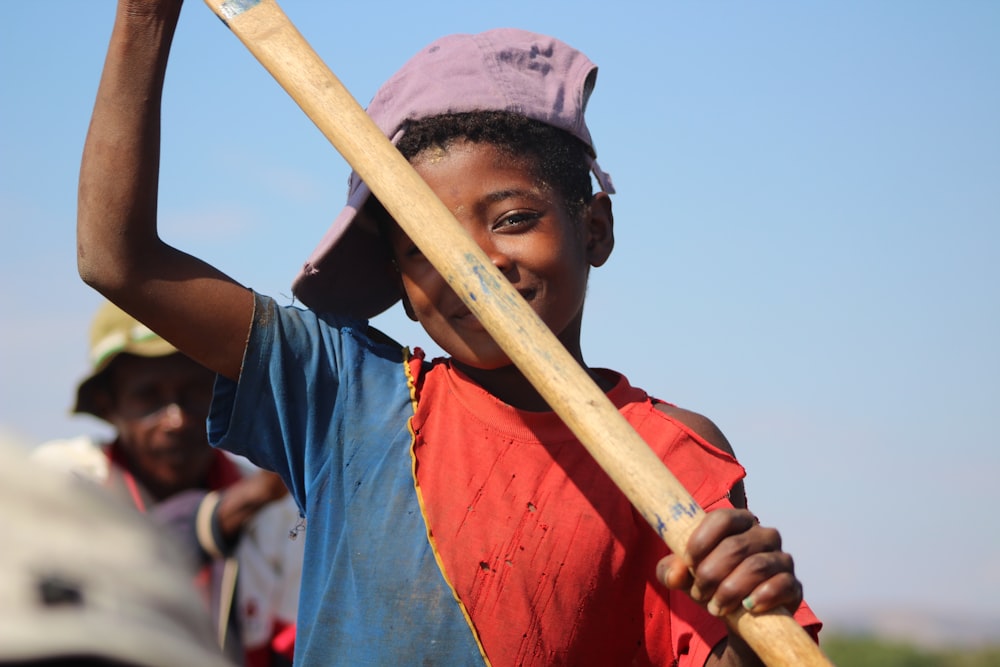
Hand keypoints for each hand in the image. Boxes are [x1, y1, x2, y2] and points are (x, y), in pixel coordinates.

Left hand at [656, 509, 802, 617]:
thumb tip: (674, 573)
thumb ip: (671, 570)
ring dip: (730, 590)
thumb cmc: (710, 584)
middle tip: (699, 593)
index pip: (722, 518)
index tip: (688, 562)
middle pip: (735, 547)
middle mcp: (763, 535)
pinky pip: (782, 584)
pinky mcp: (793, 584)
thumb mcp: (685, 576)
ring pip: (756, 566)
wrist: (738, 617)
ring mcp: (781, 558)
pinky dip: (761, 596)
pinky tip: (747, 608)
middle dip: (711, 574)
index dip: (702, 540)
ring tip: (715, 607)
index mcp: (738, 522)